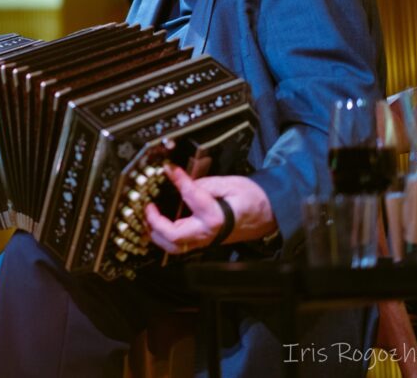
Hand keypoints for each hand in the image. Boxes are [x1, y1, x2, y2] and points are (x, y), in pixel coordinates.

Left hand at [144, 163, 276, 253]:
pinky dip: (165, 236)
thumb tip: (183, 179)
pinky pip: (179, 244)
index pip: (190, 196)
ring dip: (157, 233)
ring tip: (149, 216)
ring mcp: (205, 240)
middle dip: (155, 223)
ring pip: (174, 246)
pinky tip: (159, 223)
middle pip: (173, 238)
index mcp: (216, 217)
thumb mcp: (232, 183)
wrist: (268, 215)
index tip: (169, 169)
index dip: (177, 180)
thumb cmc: (253, 200)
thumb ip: (205, 182)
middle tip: (148, 206)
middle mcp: (208, 233)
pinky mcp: (203, 241)